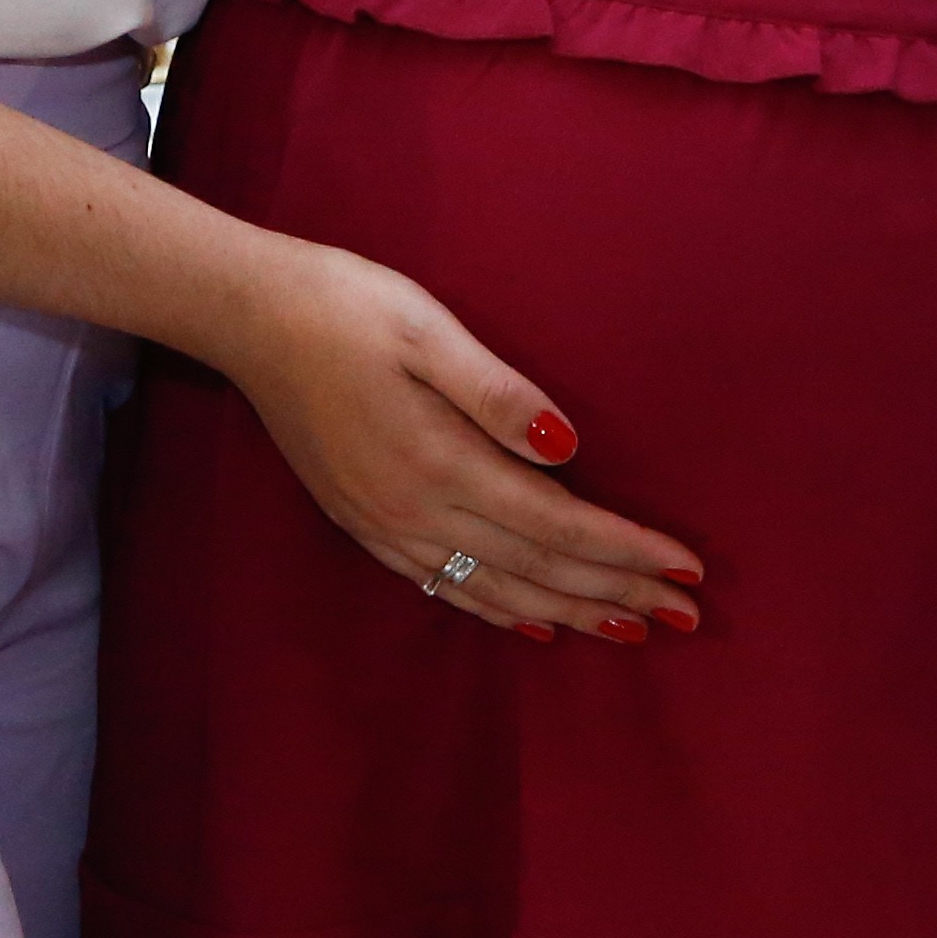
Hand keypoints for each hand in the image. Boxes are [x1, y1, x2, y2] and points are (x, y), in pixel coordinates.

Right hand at [209, 244, 705, 641]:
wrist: (249, 319)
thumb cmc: (346, 306)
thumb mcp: (427, 328)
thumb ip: (498, 393)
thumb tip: (568, 450)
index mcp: (441, 461)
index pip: (559, 525)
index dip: (628, 552)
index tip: (687, 570)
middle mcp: (416, 511)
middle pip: (539, 570)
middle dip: (618, 596)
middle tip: (686, 619)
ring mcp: (387, 526)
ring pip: (498, 591)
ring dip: (571, 613)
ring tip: (631, 631)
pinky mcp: (366, 526)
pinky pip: (447, 589)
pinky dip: (501, 612)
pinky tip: (533, 623)